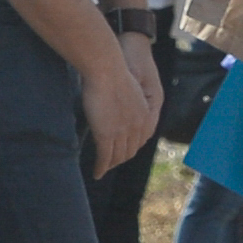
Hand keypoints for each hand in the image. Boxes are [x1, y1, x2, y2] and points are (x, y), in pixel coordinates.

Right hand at [77, 50, 159, 173]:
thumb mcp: (127, 87)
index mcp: (145, 114)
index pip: (141, 139)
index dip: (132, 146)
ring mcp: (122, 132)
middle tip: (111, 161)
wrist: (106, 69)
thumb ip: (126, 99)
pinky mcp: (107, 135)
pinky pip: (105, 157)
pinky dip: (101, 168)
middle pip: (130, 151)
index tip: (123, 148)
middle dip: (121, 158)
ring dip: (111, 164)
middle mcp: (137, 126)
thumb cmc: (113, 71)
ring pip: (118, 157)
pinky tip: (97, 173)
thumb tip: (118, 102)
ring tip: (103, 168)